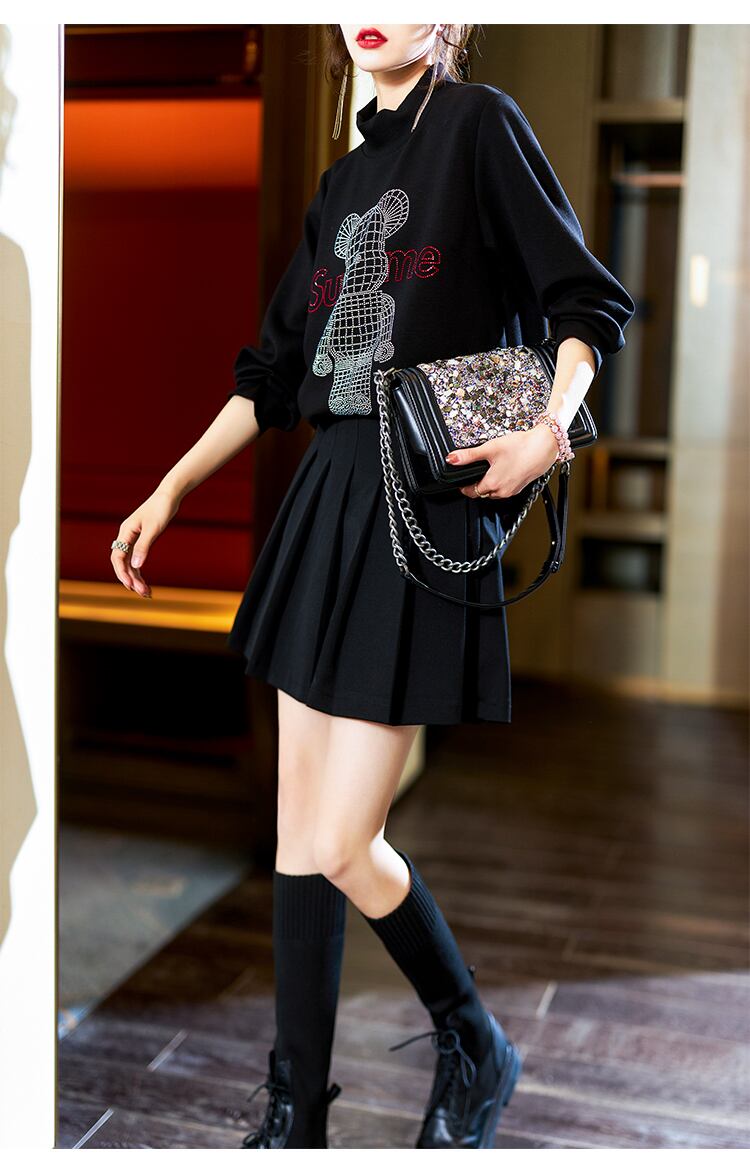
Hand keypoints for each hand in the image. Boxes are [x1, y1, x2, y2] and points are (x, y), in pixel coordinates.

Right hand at [110, 488, 179, 597]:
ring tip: (146, 593)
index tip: (131, 585)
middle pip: (123, 563)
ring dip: (136, 578)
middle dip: (131, 579)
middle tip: (143, 593)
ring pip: (130, 563)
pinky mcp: (142, 539)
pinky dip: (140, 570)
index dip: (122, 572)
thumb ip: (143, 546)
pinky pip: (137, 558)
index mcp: (126, 532)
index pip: (118, 557)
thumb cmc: (161, 509)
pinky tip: (145, 581)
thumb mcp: (153, 529)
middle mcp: (126, 536)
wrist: (169, 496)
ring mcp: (133, 538)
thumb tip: (136, 566)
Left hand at [446, 422, 560, 499]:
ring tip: (489, 471)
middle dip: (477, 486)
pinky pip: (506, 489)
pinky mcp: (521, 486)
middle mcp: (502, 491)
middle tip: (474, 475)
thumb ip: (469, 455)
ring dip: (490, 485)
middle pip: (483, 494)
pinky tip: (503, 470)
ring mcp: (513, 490)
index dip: (465, 487)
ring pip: (495, 493)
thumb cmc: (520, 447)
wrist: (544, 446)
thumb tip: (452, 459)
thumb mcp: (490, 448)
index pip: (472, 492)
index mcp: (493, 484)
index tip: (461, 482)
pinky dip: (501, 483)